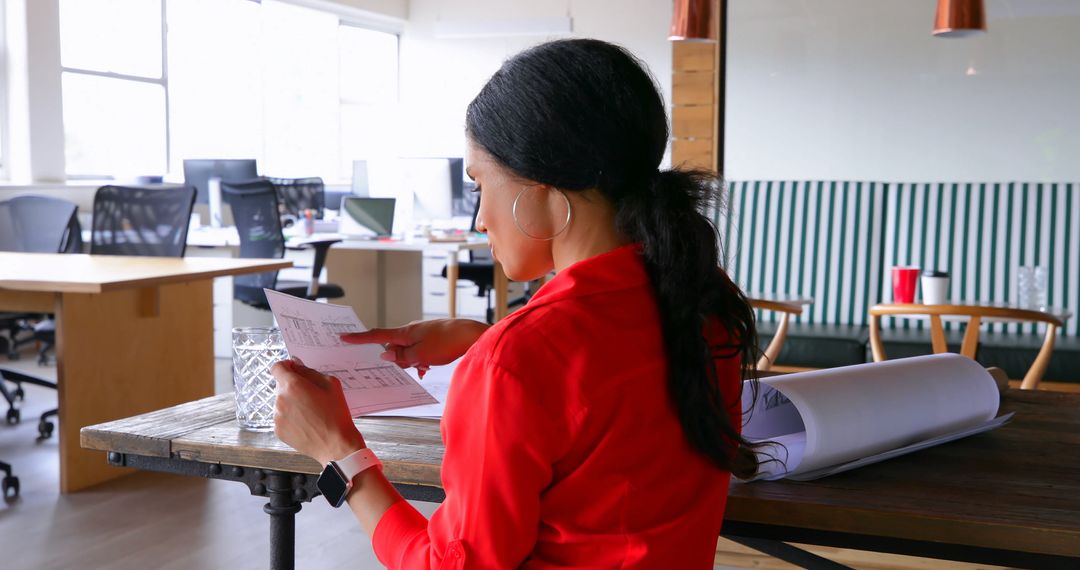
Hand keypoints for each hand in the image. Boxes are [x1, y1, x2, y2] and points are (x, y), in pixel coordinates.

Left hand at [272, 358, 365, 464]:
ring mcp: (277, 416)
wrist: (336, 445)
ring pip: (281, 402)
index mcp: (293, 385)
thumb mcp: (331, 384)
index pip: (277, 367)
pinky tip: (306, 423)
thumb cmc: (336, 415)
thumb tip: (296, 365)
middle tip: (311, 396)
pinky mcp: (278, 430)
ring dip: (292, 403)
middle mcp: (280, 400)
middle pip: (280, 385)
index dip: (286, 367)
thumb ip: (310, 371)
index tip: (294, 371)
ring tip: (310, 413)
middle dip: (293, 387)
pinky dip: (291, 418)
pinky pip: (281, 417)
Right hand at [340, 319, 488, 373]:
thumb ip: (401, 356)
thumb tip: (385, 353)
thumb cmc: (447, 343)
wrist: (472, 335)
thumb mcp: (420, 355)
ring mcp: (423, 333)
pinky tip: (429, 367)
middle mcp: (412, 330)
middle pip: (394, 346)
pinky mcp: (433, 338)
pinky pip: (420, 350)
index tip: (344, 336)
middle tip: (411, 365)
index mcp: (405, 332)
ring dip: (412, 361)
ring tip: (426, 366)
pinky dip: (421, 359)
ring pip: (408, 350)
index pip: (377, 335)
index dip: (360, 338)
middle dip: (398, 359)